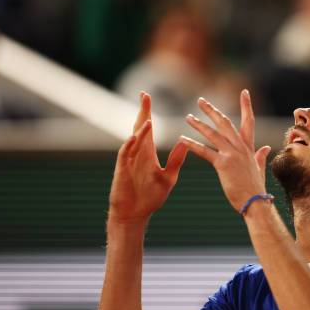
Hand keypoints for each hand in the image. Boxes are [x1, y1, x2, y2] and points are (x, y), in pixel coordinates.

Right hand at [109, 92, 188, 223]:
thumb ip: (176, 159)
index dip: (147, 112)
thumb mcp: (168, 176)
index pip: (147, 128)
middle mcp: (137, 154)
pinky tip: (134, 138)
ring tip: (147, 118)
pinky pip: (125, 155)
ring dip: (140, 130)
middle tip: (144, 95)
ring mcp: (129, 162)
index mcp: (147, 153)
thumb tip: (186, 142)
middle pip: (139, 128)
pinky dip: (129, 146)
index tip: (148, 96)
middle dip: (142, 112)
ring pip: (133, 140)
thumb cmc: (150, 197)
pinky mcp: (123, 171)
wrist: (135, 214)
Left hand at [180, 89, 270, 211]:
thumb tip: (266, 147)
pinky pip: (205, 151)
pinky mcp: (223, 164)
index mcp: (249, 148)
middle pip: (225, 122)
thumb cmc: (255, 188)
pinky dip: (192, 145)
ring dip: (199, 125)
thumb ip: (260, 156)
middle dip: (212, 110)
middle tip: (200, 101)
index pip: (248, 121)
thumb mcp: (259, 169)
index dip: (246, 106)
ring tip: (188, 118)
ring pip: (213, 134)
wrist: (256, 202)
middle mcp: (241, 148)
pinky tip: (182, 140)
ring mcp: (232, 155)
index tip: (244, 92)